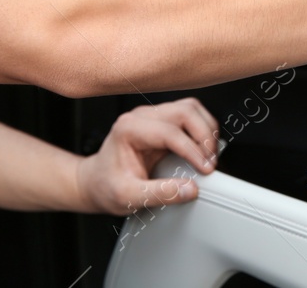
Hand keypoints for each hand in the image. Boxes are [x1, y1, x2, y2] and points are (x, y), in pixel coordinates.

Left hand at [74, 98, 220, 214]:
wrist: (95, 182)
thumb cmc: (106, 186)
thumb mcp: (129, 197)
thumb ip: (160, 194)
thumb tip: (190, 189)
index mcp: (129, 129)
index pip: (170, 132)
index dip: (192, 151)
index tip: (205, 169)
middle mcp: (141, 117)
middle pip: (184, 112)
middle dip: (204, 136)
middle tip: (210, 162)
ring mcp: (152, 116)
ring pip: (190, 108)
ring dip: (206, 129)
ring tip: (210, 154)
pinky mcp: (161, 121)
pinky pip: (189, 115)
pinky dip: (202, 129)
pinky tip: (204, 148)